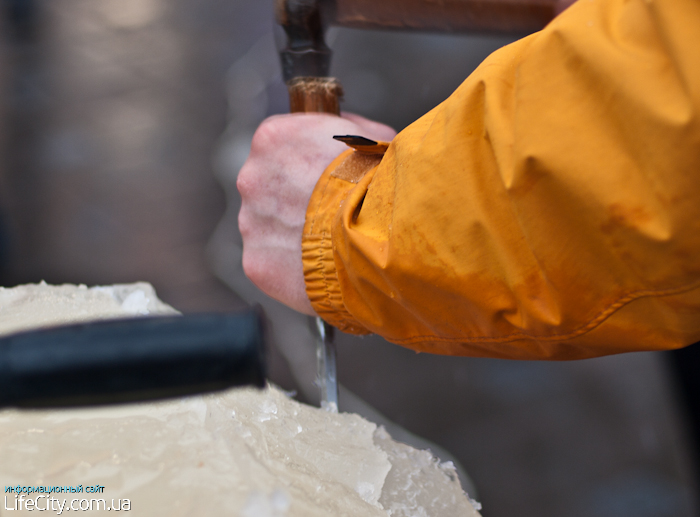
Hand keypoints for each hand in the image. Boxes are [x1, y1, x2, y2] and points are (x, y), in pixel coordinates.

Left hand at [237, 112, 395, 314]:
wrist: (378, 233)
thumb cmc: (379, 181)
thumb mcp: (370, 137)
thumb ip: (346, 131)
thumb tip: (345, 129)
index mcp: (272, 138)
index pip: (277, 144)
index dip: (302, 160)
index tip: (321, 175)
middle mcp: (251, 177)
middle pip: (267, 188)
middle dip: (293, 199)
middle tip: (327, 213)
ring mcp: (251, 223)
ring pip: (268, 228)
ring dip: (292, 234)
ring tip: (329, 245)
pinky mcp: (256, 263)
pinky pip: (272, 264)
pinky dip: (293, 268)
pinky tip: (321, 268)